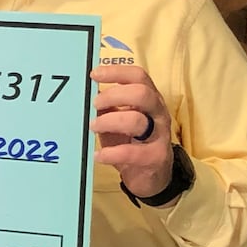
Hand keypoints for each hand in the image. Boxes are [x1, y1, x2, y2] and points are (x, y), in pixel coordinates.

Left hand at [89, 64, 173, 199]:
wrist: (152, 175)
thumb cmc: (131, 141)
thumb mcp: (118, 119)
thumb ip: (107, 106)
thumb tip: (87, 94)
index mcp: (149, 99)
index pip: (138, 76)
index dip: (117, 72)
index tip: (94, 74)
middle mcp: (158, 113)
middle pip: (142, 93)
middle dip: (114, 95)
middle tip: (94, 104)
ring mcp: (160, 135)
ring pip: (137, 121)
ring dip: (110, 122)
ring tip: (93, 127)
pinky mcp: (156, 157)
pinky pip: (133, 153)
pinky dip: (112, 153)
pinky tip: (99, 155)